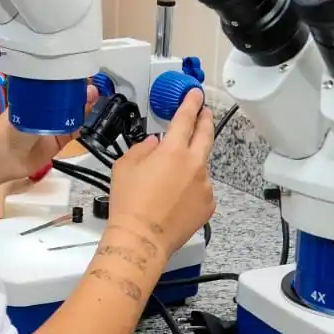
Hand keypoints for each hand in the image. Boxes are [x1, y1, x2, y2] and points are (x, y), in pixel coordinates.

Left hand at [0, 83, 98, 182]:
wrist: (5, 157)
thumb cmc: (11, 127)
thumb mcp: (31, 107)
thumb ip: (53, 101)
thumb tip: (66, 91)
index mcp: (36, 96)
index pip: (57, 84)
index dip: (70, 79)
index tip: (82, 72)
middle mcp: (46, 110)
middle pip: (68, 98)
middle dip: (80, 92)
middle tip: (92, 85)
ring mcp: (54, 126)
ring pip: (73, 114)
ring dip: (84, 106)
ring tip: (93, 97)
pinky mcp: (60, 141)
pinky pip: (74, 131)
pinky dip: (81, 124)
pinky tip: (88, 116)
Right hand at [106, 88, 214, 255]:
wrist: (142, 239)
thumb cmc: (129, 204)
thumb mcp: (125, 166)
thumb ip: (143, 148)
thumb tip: (154, 144)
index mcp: (173, 151)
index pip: (186, 118)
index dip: (191, 103)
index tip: (195, 94)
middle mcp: (194, 165)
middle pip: (206, 135)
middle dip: (205, 120)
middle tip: (204, 113)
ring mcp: (205, 186)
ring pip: (201, 166)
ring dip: (191, 164)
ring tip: (170, 180)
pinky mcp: (208, 205)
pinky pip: (202, 189)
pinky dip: (192, 188)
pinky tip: (175, 199)